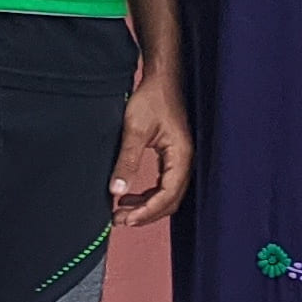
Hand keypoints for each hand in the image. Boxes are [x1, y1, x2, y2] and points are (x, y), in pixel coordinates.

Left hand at [113, 68, 191, 226]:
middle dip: (145, 213)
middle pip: (170, 200)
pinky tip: (129, 195)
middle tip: (118, 220)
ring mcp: (180, 160)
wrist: (162, 81)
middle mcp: (185, 161)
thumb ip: (127, 161)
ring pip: (167, 195)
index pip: (168, 194)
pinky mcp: (172, 157)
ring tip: (120, 210)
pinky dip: (147, 195)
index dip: (147, 211)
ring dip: (145, 206)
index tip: (125, 219)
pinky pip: (164, 184)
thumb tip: (116, 191)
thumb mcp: (135, 130)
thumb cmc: (152, 100)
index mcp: (181, 156)